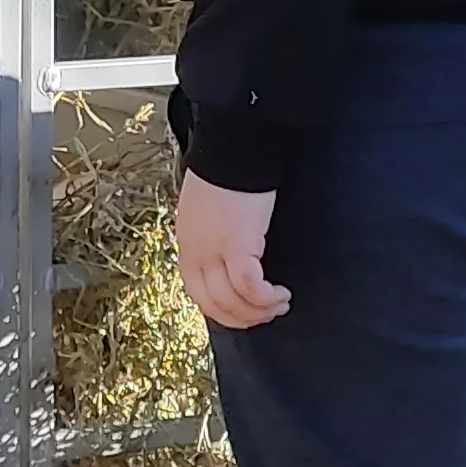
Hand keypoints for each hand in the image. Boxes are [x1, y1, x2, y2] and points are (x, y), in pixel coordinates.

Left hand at [175, 171, 287, 329]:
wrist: (233, 148)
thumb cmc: (226, 172)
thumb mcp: (207, 210)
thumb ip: (211, 235)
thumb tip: (226, 255)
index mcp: (187, 243)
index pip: (197, 292)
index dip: (221, 310)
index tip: (242, 312)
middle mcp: (195, 252)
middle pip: (212, 304)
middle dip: (241, 318)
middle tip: (266, 315)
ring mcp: (213, 251)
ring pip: (232, 301)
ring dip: (258, 311)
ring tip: (279, 304)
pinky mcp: (237, 246)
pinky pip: (249, 287)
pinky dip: (264, 298)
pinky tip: (279, 294)